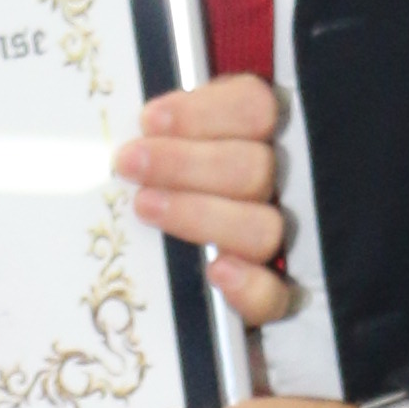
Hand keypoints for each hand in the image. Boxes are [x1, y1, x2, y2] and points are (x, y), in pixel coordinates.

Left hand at [117, 70, 295, 330]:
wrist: (160, 290)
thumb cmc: (153, 196)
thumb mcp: (157, 154)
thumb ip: (160, 134)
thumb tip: (135, 122)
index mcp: (254, 139)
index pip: (255, 108)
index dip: (205, 111)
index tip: (150, 120)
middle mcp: (276, 188)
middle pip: (253, 168)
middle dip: (185, 163)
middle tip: (130, 163)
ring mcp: (279, 246)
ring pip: (263, 227)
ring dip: (201, 215)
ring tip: (145, 207)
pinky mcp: (270, 299)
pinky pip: (275, 297)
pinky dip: (249, 285)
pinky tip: (218, 271)